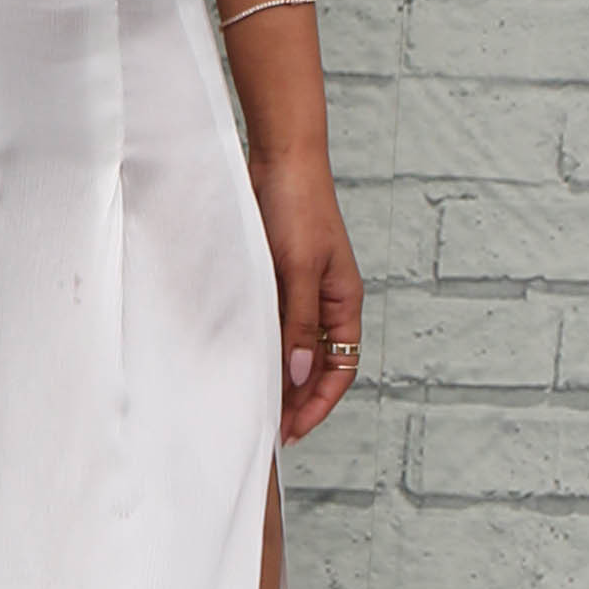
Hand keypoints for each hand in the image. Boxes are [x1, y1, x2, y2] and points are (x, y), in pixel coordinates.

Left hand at [252, 142, 362, 441]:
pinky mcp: (277, 278)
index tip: (293, 430)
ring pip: (293, 345)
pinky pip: (274, 322)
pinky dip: (263, 344)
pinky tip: (243, 358)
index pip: (340, 368)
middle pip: (317, 363)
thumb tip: (297, 373)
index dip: (319, 403)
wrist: (280, 158)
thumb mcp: (300, 269)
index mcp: (344, 301)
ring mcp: (301, 290)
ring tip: (254, 400)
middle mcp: (326, 301)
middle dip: (297, 397)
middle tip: (267, 425)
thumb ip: (299, 323)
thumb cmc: (299, 206)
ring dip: (278, 372)